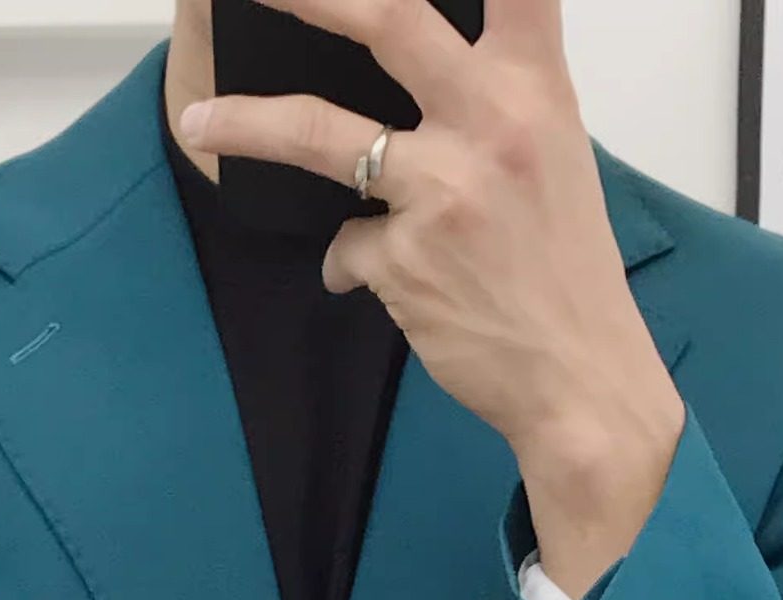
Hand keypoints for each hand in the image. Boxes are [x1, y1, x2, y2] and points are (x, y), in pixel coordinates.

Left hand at [177, 0, 686, 596]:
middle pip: (385, 20)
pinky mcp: (405, 260)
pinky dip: (354, 265)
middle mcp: (490, 124)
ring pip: (319, 135)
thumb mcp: (553, 158)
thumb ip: (497, 100)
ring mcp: (443, 191)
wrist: (582, 381)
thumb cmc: (567, 274)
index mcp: (535, 90)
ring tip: (199, 122)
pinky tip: (384, 283)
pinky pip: (347, 247)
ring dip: (247, 125)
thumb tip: (424, 71)